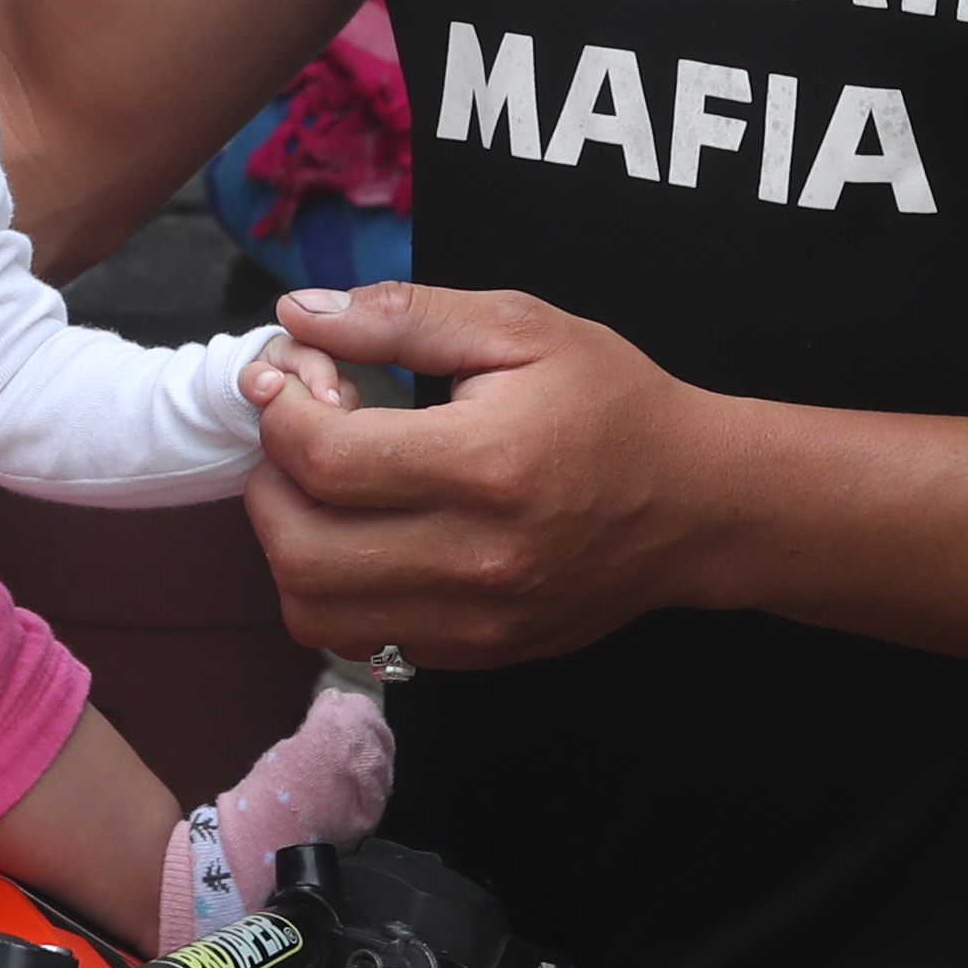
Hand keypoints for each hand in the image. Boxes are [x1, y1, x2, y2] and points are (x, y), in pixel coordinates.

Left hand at [243, 282, 739, 670]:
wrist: (698, 504)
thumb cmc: (612, 403)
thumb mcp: (520, 327)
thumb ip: (402, 314)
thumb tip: (298, 314)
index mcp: (488, 464)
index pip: (327, 459)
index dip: (281, 412)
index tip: (294, 378)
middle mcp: (478, 559)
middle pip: (301, 551)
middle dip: (269, 484)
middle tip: (299, 437)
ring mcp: (476, 620)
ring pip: (315, 615)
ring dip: (288, 547)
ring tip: (324, 492)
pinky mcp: (477, 653)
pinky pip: (359, 643)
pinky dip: (332, 592)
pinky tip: (362, 535)